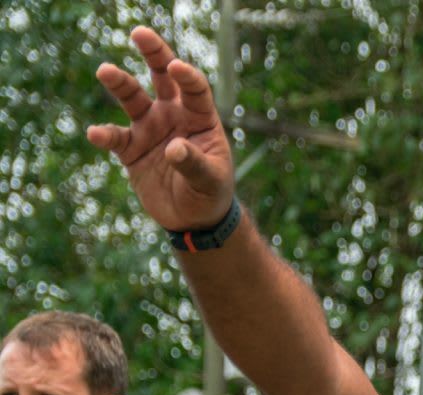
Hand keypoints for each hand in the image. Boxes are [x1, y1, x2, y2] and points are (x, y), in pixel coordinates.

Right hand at [86, 26, 234, 232]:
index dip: (187, 77)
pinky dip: (105, 135)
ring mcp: (149, 129)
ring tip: (105, 70)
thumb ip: (194, 164)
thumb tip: (173, 149)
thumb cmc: (210, 193)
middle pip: (162, 77)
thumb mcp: (210, 181)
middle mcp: (173, 116)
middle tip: (140, 33)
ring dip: (120, 83)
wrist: (192, 217)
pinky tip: (96, 134)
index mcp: (200, 119)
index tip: (177, 67)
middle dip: (153, 54)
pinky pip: (114, 137)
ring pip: (132, 99)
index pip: (195, 90)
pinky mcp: (130, 148)